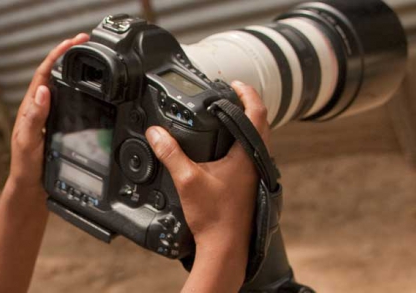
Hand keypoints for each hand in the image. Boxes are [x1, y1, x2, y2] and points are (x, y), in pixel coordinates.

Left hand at [7, 33, 89, 190]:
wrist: (31, 189)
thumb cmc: (26, 167)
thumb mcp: (29, 141)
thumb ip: (35, 117)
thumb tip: (43, 91)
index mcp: (31, 107)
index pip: (44, 73)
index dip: (57, 55)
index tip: (73, 42)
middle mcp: (39, 108)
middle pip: (54, 74)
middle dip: (68, 55)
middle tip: (85, 41)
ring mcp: (48, 116)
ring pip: (62, 87)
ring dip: (74, 70)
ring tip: (89, 56)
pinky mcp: (56, 126)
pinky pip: (69, 102)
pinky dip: (78, 90)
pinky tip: (90, 90)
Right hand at [146, 81, 268, 274]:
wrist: (226, 247)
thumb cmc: (215, 218)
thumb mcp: (187, 179)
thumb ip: (170, 153)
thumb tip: (156, 133)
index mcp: (249, 154)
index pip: (256, 112)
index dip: (247, 93)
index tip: (234, 83)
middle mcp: (257, 161)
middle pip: (259, 122)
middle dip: (244, 104)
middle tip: (227, 93)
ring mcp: (255, 173)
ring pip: (256, 138)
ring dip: (243, 123)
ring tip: (224, 114)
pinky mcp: (250, 183)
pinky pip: (249, 153)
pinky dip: (240, 141)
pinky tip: (223, 146)